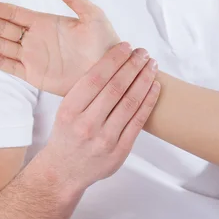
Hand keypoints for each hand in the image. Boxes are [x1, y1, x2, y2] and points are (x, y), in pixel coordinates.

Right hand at [0, 0, 116, 95]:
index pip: (13, 14)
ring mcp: (35, 58)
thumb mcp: (92, 15)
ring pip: (2, 46)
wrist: (113, 72)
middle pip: (1, 29)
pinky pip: (12, 67)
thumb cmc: (107, 43)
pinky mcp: (37, 76)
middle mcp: (36, 40)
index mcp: (45, 23)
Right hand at [40, 42, 159, 191]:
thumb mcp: (66, 111)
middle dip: (133, 66)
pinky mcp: (120, 150)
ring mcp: (105, 139)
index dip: (114, 60)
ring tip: (152, 66)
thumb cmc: (67, 136)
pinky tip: (155, 87)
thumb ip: (86, 92)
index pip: (95, 78)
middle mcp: (86, 124)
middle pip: (116, 88)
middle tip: (143, 52)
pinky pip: (138, 121)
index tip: (126, 47)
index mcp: (70, 110)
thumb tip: (115, 63)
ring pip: (130, 103)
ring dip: (145, 80)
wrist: (64, 172)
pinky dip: (148, 102)